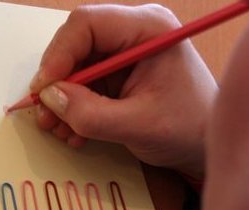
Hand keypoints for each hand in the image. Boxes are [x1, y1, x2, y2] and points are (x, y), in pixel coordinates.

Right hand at [30, 4, 217, 178]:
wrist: (205, 146)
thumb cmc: (187, 130)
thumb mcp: (138, 125)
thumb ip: (90, 113)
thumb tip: (49, 98)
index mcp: (147, 29)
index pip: (86, 24)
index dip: (58, 55)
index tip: (43, 90)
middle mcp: (132, 33)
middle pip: (75, 44)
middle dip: (57, 82)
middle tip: (45, 115)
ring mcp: (123, 53)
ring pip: (74, 66)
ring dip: (61, 100)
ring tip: (59, 130)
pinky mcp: (117, 73)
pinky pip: (83, 83)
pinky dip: (73, 107)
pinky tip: (74, 132)